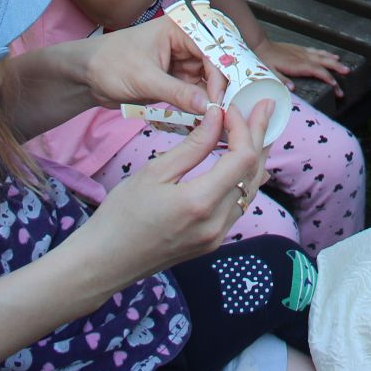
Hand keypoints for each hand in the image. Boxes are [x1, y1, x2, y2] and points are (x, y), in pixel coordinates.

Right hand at [75, 100, 272, 284]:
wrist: (104, 263)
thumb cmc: (120, 215)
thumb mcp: (154, 172)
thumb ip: (193, 145)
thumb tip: (218, 116)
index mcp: (200, 202)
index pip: (242, 157)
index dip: (244, 128)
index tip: (232, 107)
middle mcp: (216, 223)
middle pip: (253, 172)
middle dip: (260, 136)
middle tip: (265, 106)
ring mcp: (217, 236)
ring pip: (250, 190)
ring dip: (256, 158)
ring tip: (258, 129)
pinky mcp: (212, 243)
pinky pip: (239, 206)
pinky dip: (245, 179)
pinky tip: (244, 163)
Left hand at [82, 13, 225, 116]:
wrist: (86, 77)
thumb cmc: (109, 65)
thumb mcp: (144, 79)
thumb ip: (177, 93)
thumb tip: (208, 106)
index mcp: (179, 28)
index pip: (212, 49)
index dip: (219, 74)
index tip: (218, 100)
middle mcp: (185, 42)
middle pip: (215, 63)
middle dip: (220, 85)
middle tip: (223, 109)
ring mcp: (182, 61)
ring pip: (209, 79)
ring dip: (212, 96)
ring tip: (217, 115)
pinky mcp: (177, 78)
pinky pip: (197, 90)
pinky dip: (202, 103)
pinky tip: (206, 115)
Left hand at [258, 39, 349, 97]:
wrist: (260, 45)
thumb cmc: (264, 61)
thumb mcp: (270, 73)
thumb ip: (281, 80)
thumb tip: (293, 88)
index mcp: (297, 65)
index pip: (317, 71)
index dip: (327, 78)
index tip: (335, 85)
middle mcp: (303, 58)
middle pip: (324, 63)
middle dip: (337, 69)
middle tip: (347, 74)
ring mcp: (303, 52)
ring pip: (323, 56)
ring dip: (335, 61)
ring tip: (345, 67)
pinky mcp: (300, 49)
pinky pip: (317, 51)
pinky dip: (326, 54)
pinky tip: (332, 55)